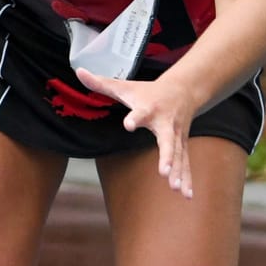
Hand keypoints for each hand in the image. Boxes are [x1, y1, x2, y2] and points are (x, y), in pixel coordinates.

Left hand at [73, 67, 195, 197]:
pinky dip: (188, 178)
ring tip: (176, 189)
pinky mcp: (182, 145)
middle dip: (167, 156)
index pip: (140, 113)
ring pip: (180, 155)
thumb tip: (78, 71)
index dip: (134, 118)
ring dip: (179, 172)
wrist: (183, 90)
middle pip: (167, 140)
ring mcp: (176, 136)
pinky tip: (187, 195)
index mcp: (149, 109)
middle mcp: (165, 124)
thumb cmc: (148, 91)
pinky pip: (186, 163)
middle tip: (164, 172)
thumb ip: (100, 83)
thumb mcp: (124, 86)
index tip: (129, 124)